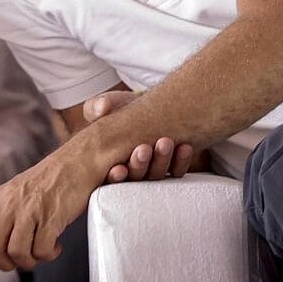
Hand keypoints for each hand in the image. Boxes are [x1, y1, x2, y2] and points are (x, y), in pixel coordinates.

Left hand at [0, 152, 101, 279]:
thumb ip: (5, 214)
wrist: (77, 161)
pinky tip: (55, 245)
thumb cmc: (52, 178)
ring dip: (30, 261)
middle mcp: (10, 204)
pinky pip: (42, 250)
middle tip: (21, 261)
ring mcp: (30, 210)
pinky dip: (48, 255)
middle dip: (7, 263)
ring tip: (41, 251)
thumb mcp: (18, 192)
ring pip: (17, 252)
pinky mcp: (51, 217)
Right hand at [83, 90, 205, 182]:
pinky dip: (181, 162)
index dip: (115, 176)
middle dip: (139, 166)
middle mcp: (133, 170)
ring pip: (157, 175)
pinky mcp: (174, 166)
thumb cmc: (126, 107)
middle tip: (143, 150)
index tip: (119, 169)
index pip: (112, 176)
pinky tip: (185, 148)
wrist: (158, 103)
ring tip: (165, 143)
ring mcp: (154, 170)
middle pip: (135, 178)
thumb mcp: (108, 104)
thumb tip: (102, 108)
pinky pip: (178, 171)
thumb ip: (97, 106)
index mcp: (111, 160)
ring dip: (161, 162)